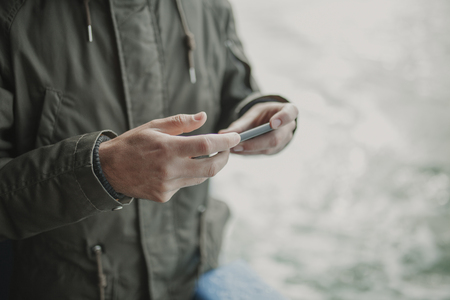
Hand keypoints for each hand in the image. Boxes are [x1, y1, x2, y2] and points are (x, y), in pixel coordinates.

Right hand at [99, 112, 239, 202]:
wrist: (108, 169)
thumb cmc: (132, 144)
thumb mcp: (154, 126)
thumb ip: (181, 123)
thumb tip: (203, 117)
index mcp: (168, 149)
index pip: (206, 146)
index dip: (225, 142)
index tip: (235, 137)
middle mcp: (170, 169)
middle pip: (211, 168)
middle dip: (224, 158)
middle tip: (227, 149)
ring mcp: (167, 185)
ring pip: (200, 178)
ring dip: (208, 166)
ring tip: (206, 155)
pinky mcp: (164, 196)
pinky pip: (185, 185)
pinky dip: (189, 175)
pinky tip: (178, 168)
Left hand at [219, 102, 297, 154]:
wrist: (268, 121)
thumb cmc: (262, 114)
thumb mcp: (253, 113)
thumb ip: (241, 123)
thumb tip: (223, 134)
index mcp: (288, 111)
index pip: (290, 113)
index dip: (283, 119)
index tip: (272, 124)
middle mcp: (289, 127)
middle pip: (276, 138)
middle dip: (255, 143)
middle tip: (237, 145)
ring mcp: (284, 141)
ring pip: (267, 149)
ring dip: (248, 149)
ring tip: (230, 148)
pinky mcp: (275, 150)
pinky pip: (261, 152)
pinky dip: (247, 152)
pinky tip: (234, 150)